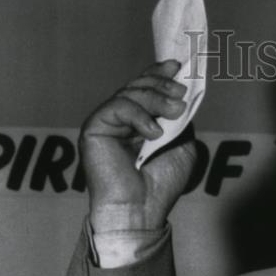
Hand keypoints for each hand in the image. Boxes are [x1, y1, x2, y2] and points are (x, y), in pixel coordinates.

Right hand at [79, 60, 197, 231]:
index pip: (144, 90)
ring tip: (176, 110)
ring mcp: (106, 123)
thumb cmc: (160, 184)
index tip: (177, 66)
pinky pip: (117, 106)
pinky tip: (153, 133)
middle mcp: (119, 121)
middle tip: (181, 91)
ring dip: (156, 97)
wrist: (140, 209)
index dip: (158, 74)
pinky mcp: (94, 128)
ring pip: (129, 93)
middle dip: (161, 83)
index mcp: (138, 124)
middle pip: (137, 86)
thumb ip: (179, 120)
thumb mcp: (181, 145)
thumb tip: (180, 98)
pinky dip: (139, 115)